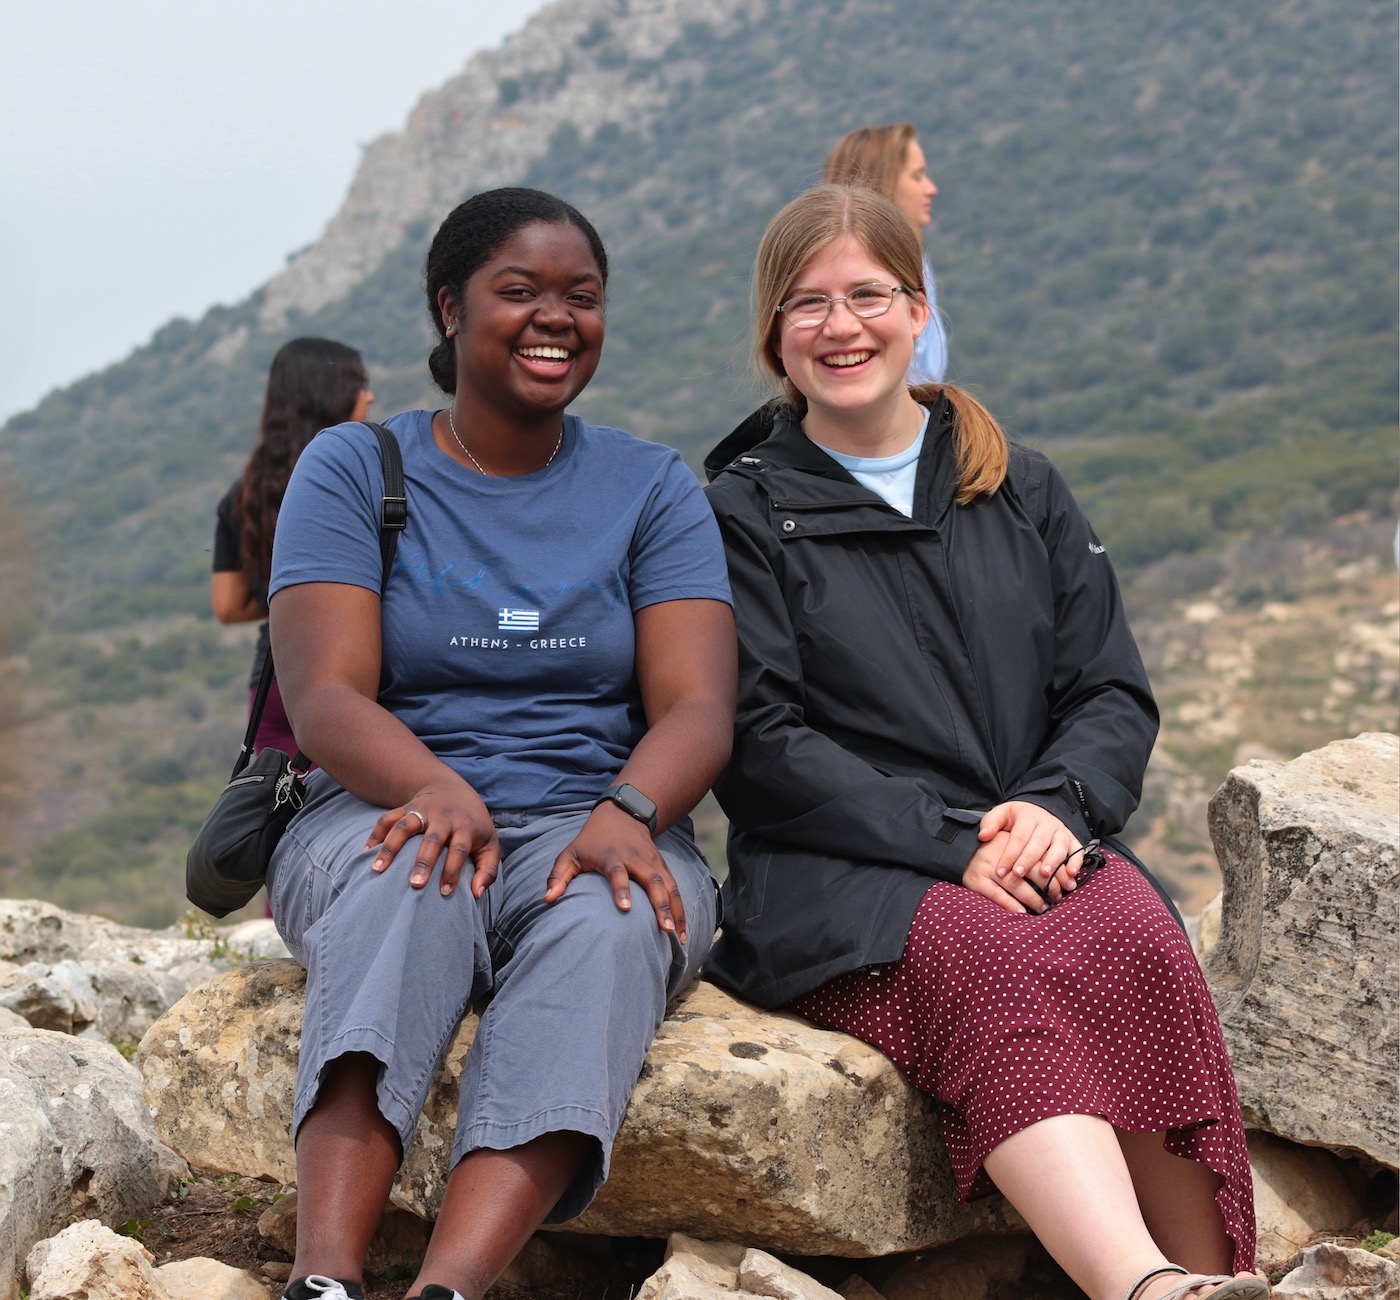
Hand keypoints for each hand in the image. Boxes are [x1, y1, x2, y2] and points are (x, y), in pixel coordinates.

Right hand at [365, 777, 499, 897]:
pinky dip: (375, 834)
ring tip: (377, 869)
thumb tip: (477, 895)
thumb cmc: (474, 827)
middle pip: (432, 839)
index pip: (459, 849)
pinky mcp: (405, 807)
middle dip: (423, 861)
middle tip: (415, 884)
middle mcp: (443, 817)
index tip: (444, 892)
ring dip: (390, 847)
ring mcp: (422, 810)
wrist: (455, 791)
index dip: (452, 870)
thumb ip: (487, 871)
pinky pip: (387, 819)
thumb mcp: (490, 845)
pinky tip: (367, 852)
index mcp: (465, 826)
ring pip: (404, 826)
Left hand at [544, 802, 688, 942]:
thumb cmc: (590, 841)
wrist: (621, 815)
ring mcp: (652, 862)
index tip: (625, 908)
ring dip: (676, 911)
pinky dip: (681, 908)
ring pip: (669, 886)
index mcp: (612, 856)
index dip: (621, 889)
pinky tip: (682, 931)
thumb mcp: (570, 854)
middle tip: (665, 929)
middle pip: (653, 881)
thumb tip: (546, 901)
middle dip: (661, 905)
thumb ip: (558, 876)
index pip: (618, 873)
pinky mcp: (663, 866)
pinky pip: (675, 888)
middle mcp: (636, 859)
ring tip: (678, 937)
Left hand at [979, 801, 1081, 902]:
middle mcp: (1047, 823)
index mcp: (1028, 816)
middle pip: (1038, 842)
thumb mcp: (1001, 815)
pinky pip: (1077, 850)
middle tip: (1018, 874)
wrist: (1038, 812)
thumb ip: (990, 823)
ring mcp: (1061, 831)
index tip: (1001, 871)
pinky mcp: (1072, 840)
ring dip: (1053, 861)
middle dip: (1028, 859)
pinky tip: (1071, 874)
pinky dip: (1076, 862)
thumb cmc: (1016, 819)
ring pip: (1059, 846)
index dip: (1009, 854)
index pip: (1018, 837)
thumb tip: (983, 836)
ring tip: (1045, 875)